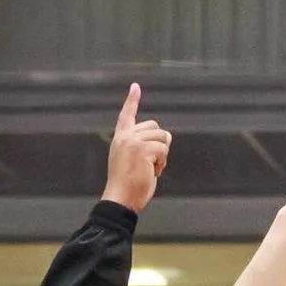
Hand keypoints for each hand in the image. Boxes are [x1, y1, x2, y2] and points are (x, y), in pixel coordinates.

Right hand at [102, 84, 171, 211]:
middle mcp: (125, 136)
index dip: (132, 101)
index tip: (136, 87)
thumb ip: (142, 146)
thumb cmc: (128, 185)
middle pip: (155, 127)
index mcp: (120, 138)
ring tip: (150, 169)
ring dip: (162, 156)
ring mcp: (133, 141)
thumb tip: (164, 137)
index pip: (127, 115)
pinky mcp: (142, 149)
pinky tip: (153, 172)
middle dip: (160, 144)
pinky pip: (164, 150)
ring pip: (162, 138)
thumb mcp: (133, 161)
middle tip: (150, 163)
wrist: (120, 198)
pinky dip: (163, 163)